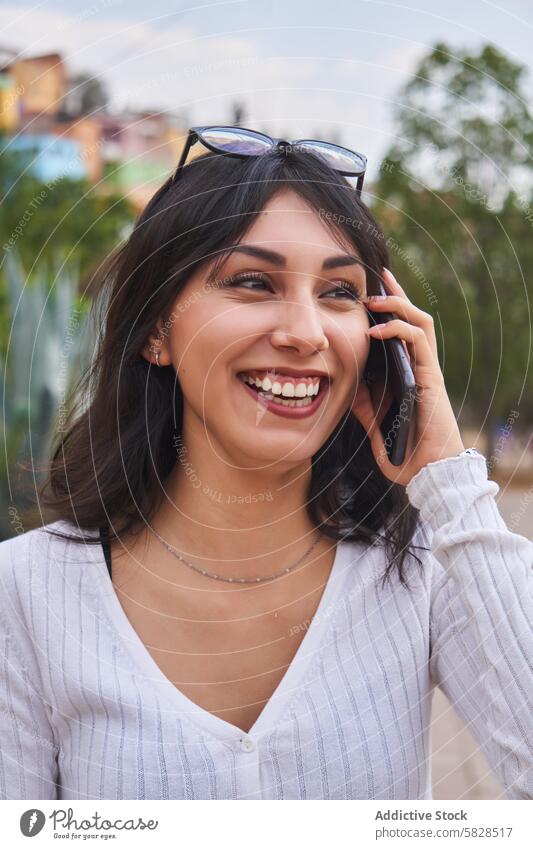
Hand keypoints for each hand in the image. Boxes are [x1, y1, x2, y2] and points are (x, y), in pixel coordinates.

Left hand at [350, 268, 464, 485]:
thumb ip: (367, 412)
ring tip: (375, 297)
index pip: (402, 334)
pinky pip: (418, 339)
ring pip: (419, 321)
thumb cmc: (408, 457)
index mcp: (410, 377)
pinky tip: (376, 328)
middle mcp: (421, 368)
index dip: (389, 312)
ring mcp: (427, 370)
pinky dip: (398, 328)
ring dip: (398, 304)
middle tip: (377, 277)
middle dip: (396, 295)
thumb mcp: (378, 430)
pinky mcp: (431, 375)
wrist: (429, 473)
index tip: (369, 294)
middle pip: (413, 319)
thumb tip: (350, 393)